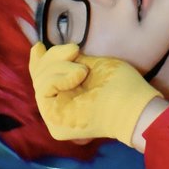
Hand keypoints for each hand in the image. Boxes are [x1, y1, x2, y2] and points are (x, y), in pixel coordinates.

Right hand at [29, 42, 161, 146]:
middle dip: (53, 57)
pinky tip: (79, 76)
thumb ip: (67, 61)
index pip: (42, 77)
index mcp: (68, 95)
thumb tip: (37, 49)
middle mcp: (59, 106)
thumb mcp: (89, 64)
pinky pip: (43, 91)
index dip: (39, 60)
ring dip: (61, 67)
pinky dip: (60, 78)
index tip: (39, 46)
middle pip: (39, 76)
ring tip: (84, 71)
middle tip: (75, 50)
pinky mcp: (54, 121)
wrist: (132, 105)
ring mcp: (55, 116)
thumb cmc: (120, 84)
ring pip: (40, 81)